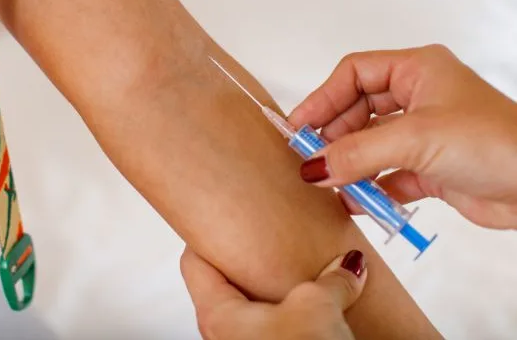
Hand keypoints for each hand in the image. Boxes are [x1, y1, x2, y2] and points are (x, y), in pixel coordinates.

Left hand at [181, 248, 366, 339]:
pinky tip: (317, 304)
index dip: (207, 233)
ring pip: (255, 307)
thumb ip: (331, 280)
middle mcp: (225, 334)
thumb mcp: (317, 309)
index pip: (193, 261)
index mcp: (217, 315)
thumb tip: (349, 265)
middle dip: (251, 259)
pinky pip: (278, 326)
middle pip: (226, 282)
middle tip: (267, 235)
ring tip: (299, 267)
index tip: (222, 214)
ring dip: (276, 289)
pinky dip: (293, 312)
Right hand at [289, 44, 516, 228]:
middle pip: (357, 110)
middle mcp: (419, 97)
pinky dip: (369, 187)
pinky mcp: (430, 167)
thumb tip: (313, 167)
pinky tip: (353, 200)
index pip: (354, 74)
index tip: (299, 126)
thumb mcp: (415, 139)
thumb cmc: (494, 142)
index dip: (323, 97)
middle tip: (309, 158)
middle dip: (333, 135)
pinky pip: (386, 174)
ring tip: (327, 181)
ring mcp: (424, 133)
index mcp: (417, 70)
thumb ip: (357, 152)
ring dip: (349, 163)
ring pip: (370, 143)